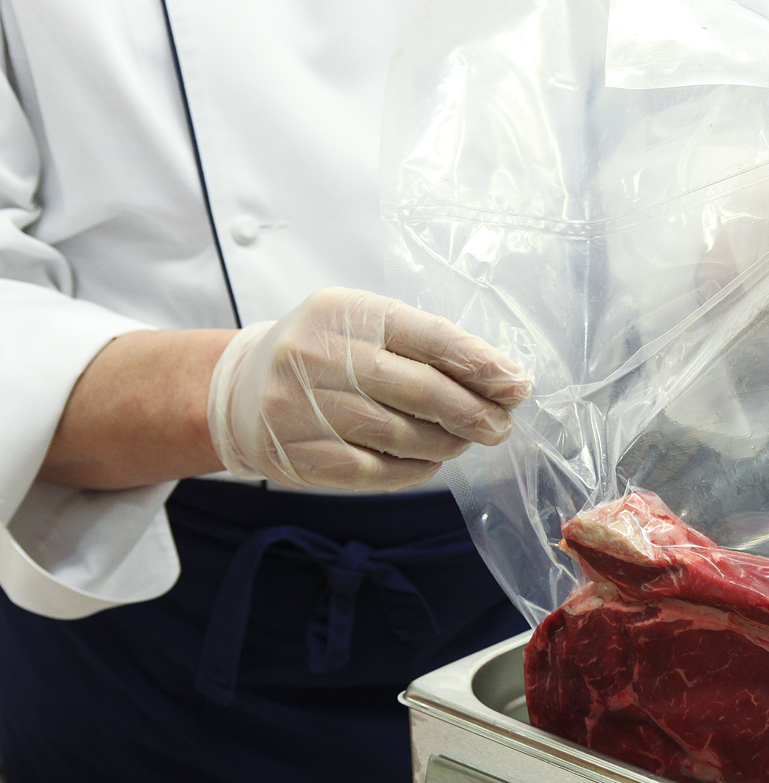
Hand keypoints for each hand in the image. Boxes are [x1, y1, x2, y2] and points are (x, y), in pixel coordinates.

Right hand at [207, 288, 529, 490]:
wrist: (238, 388)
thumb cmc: (321, 354)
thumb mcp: (362, 327)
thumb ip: (425, 346)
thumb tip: (501, 380)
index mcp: (346, 311)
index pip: (430, 337)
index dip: (481, 364)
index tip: (516, 385)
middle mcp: (319, 354)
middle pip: (420, 390)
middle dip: (472, 412)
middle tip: (500, 426)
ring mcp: (304, 406)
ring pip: (402, 435)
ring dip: (447, 443)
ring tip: (464, 441)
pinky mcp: (299, 454)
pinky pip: (376, 470)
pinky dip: (414, 469)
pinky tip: (429, 461)